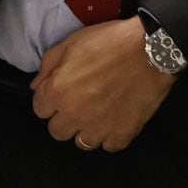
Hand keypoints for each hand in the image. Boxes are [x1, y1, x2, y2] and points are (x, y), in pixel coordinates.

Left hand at [29, 16, 175, 151]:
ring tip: (98, 110)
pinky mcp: (121, 135)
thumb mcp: (72, 42)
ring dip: (86, 128)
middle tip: (79, 100)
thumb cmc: (110, 41)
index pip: (39, 109)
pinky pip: (108, 145)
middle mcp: (74, 115)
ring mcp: (98, 129)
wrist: (150, 50)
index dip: (49, 98)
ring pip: (81, 142)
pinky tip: (115, 117)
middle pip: (57, 130)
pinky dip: (110, 134)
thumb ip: (48, 65)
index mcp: (58, 92)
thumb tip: (36, 86)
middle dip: (64, 116)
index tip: (61, 90)